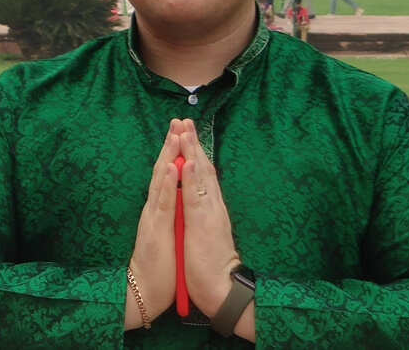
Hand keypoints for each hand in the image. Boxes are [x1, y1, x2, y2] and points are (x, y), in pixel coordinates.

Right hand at [126, 122, 182, 327]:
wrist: (144, 291)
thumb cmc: (159, 266)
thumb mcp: (168, 234)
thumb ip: (171, 214)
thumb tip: (177, 196)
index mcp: (162, 209)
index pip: (169, 175)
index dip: (175, 153)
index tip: (182, 130)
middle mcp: (156, 208)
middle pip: (163, 170)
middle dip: (171, 145)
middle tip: (177, 121)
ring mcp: (154, 216)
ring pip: (161, 180)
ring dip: (168, 155)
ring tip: (175, 134)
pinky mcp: (156, 229)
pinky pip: (163, 202)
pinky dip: (168, 183)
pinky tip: (171, 166)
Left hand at [175, 122, 241, 315]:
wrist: (223, 290)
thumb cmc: (213, 266)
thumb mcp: (205, 235)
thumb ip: (202, 217)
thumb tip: (197, 203)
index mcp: (210, 209)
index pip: (202, 176)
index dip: (194, 153)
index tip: (185, 132)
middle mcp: (212, 206)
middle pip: (203, 168)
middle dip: (192, 143)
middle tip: (184, 119)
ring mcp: (209, 212)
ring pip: (200, 176)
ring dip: (192, 150)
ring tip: (185, 129)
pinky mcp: (203, 223)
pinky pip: (196, 195)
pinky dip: (193, 175)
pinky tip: (190, 159)